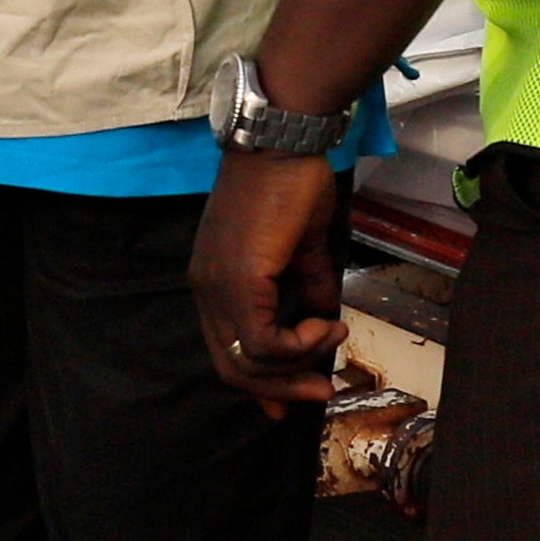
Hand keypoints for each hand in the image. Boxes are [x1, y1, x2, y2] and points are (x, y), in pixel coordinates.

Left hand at [188, 150, 350, 417]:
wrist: (285, 141)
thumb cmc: (291, 182)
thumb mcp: (303, 247)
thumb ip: (309, 285)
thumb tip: (325, 316)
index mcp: (214, 280)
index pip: (225, 349)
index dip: (260, 382)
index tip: (293, 399)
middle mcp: (207, 288)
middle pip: (231, 368)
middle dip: (280, 389)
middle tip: (321, 391)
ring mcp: (218, 285)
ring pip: (249, 362)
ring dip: (299, 362)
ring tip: (333, 336)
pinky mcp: (239, 280)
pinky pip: (265, 342)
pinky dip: (301, 344)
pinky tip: (326, 324)